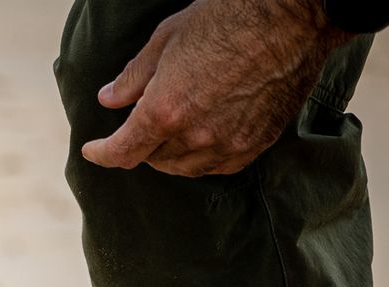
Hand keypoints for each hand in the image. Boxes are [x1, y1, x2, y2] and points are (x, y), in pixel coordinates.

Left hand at [82, 0, 350, 176]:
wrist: (295, 15)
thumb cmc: (227, 17)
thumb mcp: (167, 39)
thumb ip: (133, 77)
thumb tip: (108, 100)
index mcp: (165, 111)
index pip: (121, 152)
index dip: (101, 154)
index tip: (93, 150)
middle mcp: (195, 136)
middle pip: (152, 159)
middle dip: (140, 145)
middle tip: (140, 125)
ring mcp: (228, 143)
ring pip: (184, 168)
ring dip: (170, 155)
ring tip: (169, 133)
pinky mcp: (256, 144)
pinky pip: (219, 166)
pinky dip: (203, 159)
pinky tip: (200, 141)